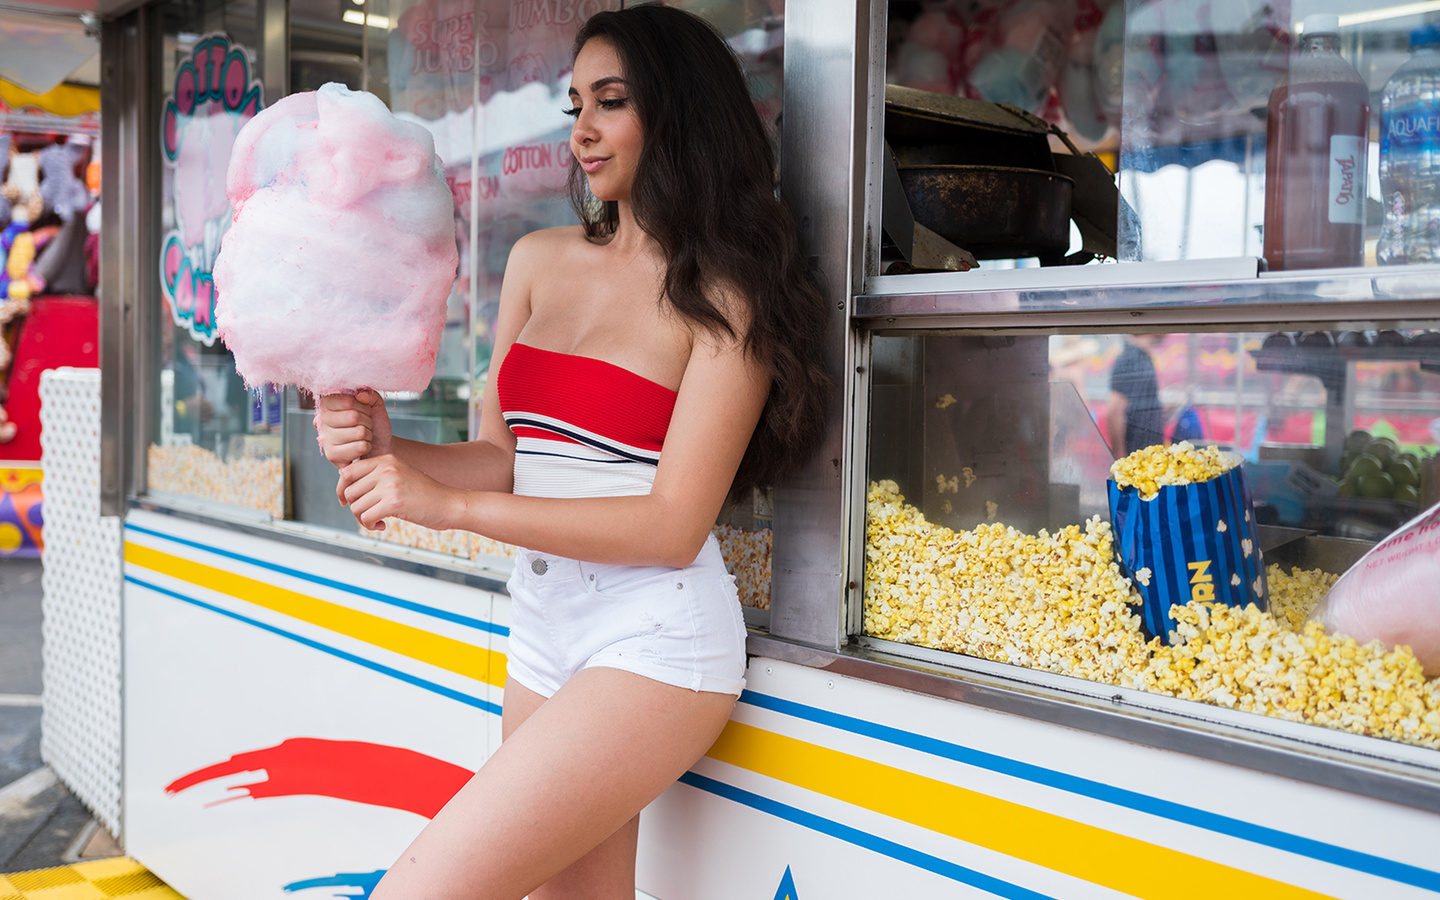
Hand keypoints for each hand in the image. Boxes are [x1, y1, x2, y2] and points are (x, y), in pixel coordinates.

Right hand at [316, 389, 392, 467]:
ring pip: (358, 432)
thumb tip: (360, 395)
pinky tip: (361, 447)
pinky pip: (360, 447)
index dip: (363, 406)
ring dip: (368, 434)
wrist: (380, 446)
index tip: (364, 411)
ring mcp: (325, 439)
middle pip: (353, 417)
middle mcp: (322, 421)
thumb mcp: (374, 404)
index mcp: (327, 404)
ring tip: (363, 436)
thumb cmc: (374, 425)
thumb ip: (369, 394)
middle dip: (367, 421)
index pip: (348, 401)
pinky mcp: (332, 455)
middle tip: (365, 425)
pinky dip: (367, 446)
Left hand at [336, 453, 463, 532]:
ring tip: (377, 521)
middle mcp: (386, 468)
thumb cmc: (425, 495)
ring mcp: (390, 485)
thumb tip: (346, 490)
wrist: (450, 504)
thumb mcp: (400, 476)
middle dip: (355, 508)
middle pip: (350, 491)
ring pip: (356, 506)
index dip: (342, 489)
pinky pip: (366, 517)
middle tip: (368, 516)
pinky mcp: (393, 503)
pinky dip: (371, 526)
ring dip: (363, 519)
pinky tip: (383, 526)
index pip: (348, 472)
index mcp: (386, 459)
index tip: (346, 502)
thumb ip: (376, 477)